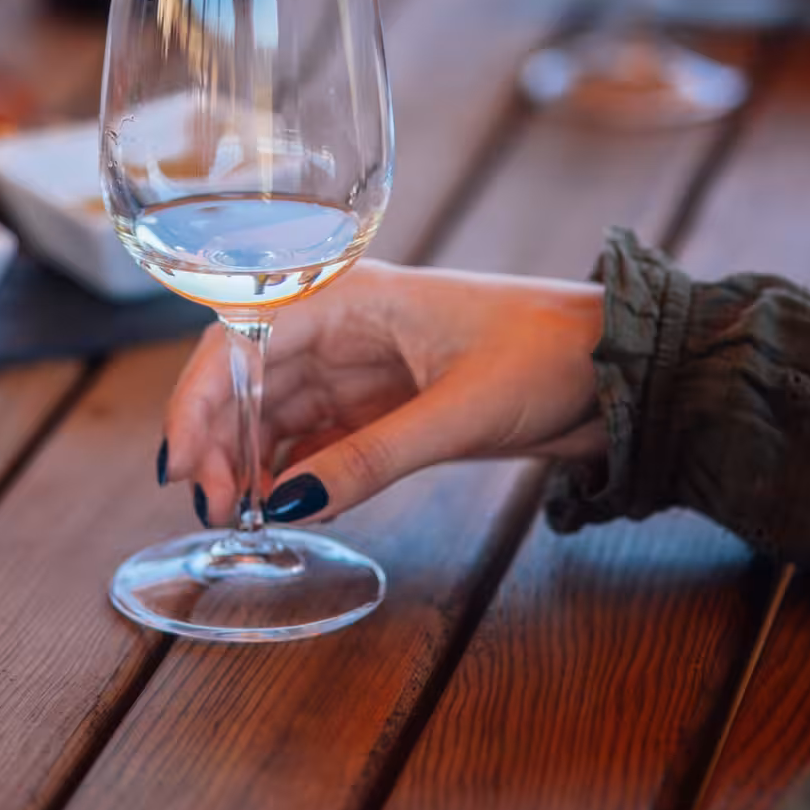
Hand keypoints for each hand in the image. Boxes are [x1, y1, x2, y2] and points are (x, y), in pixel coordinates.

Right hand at [162, 260, 606, 526]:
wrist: (625, 369)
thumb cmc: (551, 356)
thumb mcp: (458, 411)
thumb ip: (371, 458)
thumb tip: (286, 504)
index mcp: (351, 294)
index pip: (242, 337)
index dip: (200, 399)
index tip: (184, 465)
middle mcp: (344, 324)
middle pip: (247, 376)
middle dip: (216, 438)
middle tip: (211, 507)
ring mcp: (362, 366)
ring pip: (274, 411)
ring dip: (247, 459)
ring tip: (236, 515)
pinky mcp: (385, 406)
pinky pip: (314, 436)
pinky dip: (289, 470)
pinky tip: (277, 503)